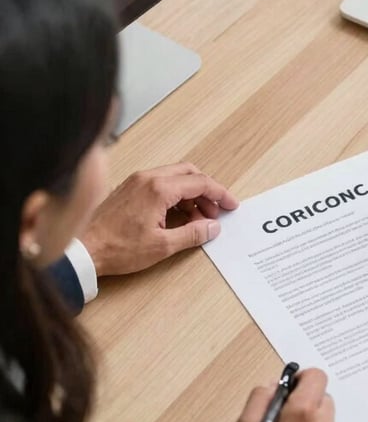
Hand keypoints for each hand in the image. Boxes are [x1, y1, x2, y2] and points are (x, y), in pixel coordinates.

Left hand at [81, 163, 238, 275]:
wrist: (82, 248)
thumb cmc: (116, 247)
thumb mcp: (162, 245)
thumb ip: (193, 233)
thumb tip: (212, 227)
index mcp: (159, 189)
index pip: (200, 183)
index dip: (220, 194)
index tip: (230, 205)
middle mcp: (148, 178)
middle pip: (190, 173)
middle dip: (207, 192)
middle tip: (215, 212)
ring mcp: (137, 181)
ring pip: (175, 177)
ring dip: (191, 194)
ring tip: (197, 219)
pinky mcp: (129, 188)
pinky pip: (160, 183)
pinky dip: (175, 195)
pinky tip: (177, 216)